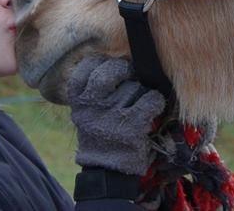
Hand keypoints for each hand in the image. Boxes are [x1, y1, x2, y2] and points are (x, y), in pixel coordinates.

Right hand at [67, 56, 166, 175]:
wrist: (105, 172)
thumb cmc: (98, 135)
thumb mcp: (85, 112)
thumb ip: (92, 89)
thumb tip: (118, 60)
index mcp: (78, 100)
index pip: (87, 66)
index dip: (101, 63)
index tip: (108, 67)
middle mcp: (92, 105)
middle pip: (110, 70)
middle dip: (123, 69)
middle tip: (129, 75)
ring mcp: (112, 115)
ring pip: (134, 86)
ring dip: (140, 91)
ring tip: (137, 103)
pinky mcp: (133, 126)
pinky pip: (151, 99)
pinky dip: (156, 101)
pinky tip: (152, 108)